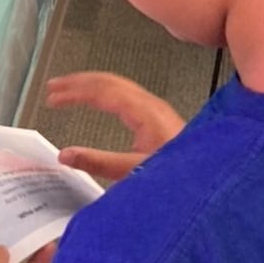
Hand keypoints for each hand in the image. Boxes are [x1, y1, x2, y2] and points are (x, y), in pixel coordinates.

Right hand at [45, 72, 185, 180]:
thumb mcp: (133, 172)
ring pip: (117, 84)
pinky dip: (103, 91)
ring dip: (90, 84)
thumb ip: (97, 162)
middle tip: (54, 86)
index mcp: (144, 112)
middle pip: (108, 81)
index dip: (74, 91)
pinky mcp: (158, 117)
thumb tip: (66, 155)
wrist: (210, 181)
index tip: (53, 96)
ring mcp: (156, 109)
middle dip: (78, 81)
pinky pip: (125, 93)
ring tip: (68, 89)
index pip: (101, 91)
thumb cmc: (181, 176)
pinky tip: (96, 99)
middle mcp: (150, 105)